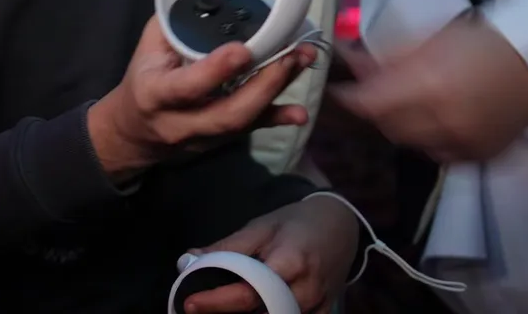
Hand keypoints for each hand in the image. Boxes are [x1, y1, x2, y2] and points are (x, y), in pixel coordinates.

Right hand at [88, 0, 316, 181]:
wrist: (135, 130)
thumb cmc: (144, 79)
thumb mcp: (149, 45)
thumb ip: (177, 18)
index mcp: (155, 93)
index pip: (186, 87)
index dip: (215, 71)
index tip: (243, 50)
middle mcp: (179, 121)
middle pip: (226, 114)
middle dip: (263, 86)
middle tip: (290, 55)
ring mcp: (202, 136)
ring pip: (244, 123)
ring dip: (276, 93)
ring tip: (302, 61)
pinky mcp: (220, 141)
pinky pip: (252, 131)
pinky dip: (277, 118)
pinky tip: (299, 112)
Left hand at [182, 197, 359, 313]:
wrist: (340, 225)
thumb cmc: (295, 223)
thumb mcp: (260, 228)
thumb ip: (226, 248)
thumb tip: (187, 260)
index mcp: (289, 261)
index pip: (249, 290)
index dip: (217, 300)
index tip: (190, 303)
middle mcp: (307, 288)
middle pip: (262, 313)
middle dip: (229, 313)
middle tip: (201, 308)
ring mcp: (318, 304)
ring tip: (222, 307)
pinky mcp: (324, 313)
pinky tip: (253, 311)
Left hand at [332, 13, 527, 161]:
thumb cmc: (482, 42)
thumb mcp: (429, 40)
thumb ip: (386, 57)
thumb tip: (349, 61)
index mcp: (428, 85)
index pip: (369, 103)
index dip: (348, 98)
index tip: (338, 89)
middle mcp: (442, 120)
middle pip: (386, 125)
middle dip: (375, 109)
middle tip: (374, 92)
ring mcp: (462, 143)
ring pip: (408, 142)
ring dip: (399, 125)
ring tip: (407, 104)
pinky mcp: (478, 157)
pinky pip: (436, 154)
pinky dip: (426, 140)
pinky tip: (432, 121)